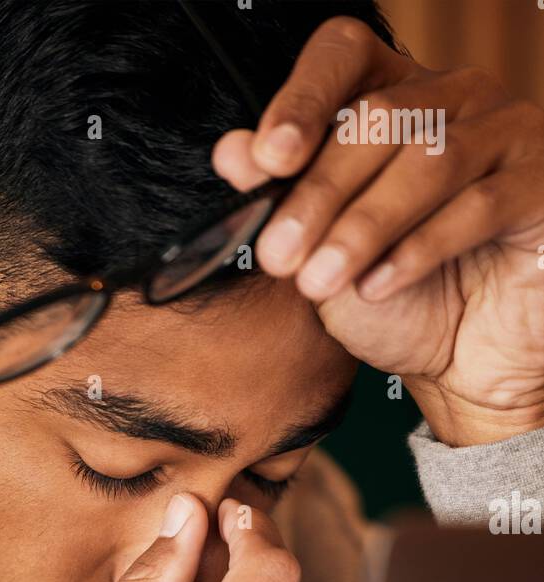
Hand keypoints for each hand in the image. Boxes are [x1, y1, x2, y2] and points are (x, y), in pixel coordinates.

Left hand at [213, 16, 543, 444]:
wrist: (460, 364)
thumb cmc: (395, 300)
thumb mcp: (321, 253)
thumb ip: (283, 200)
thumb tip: (230, 152)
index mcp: (393, 96)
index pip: (345, 55)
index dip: (304, 97)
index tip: (267, 159)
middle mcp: (453, 98)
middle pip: (376, 119)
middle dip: (317, 194)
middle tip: (277, 256)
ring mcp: (505, 132)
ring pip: (426, 161)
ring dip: (362, 227)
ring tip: (319, 282)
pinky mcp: (540, 183)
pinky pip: (477, 206)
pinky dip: (418, 250)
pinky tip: (377, 287)